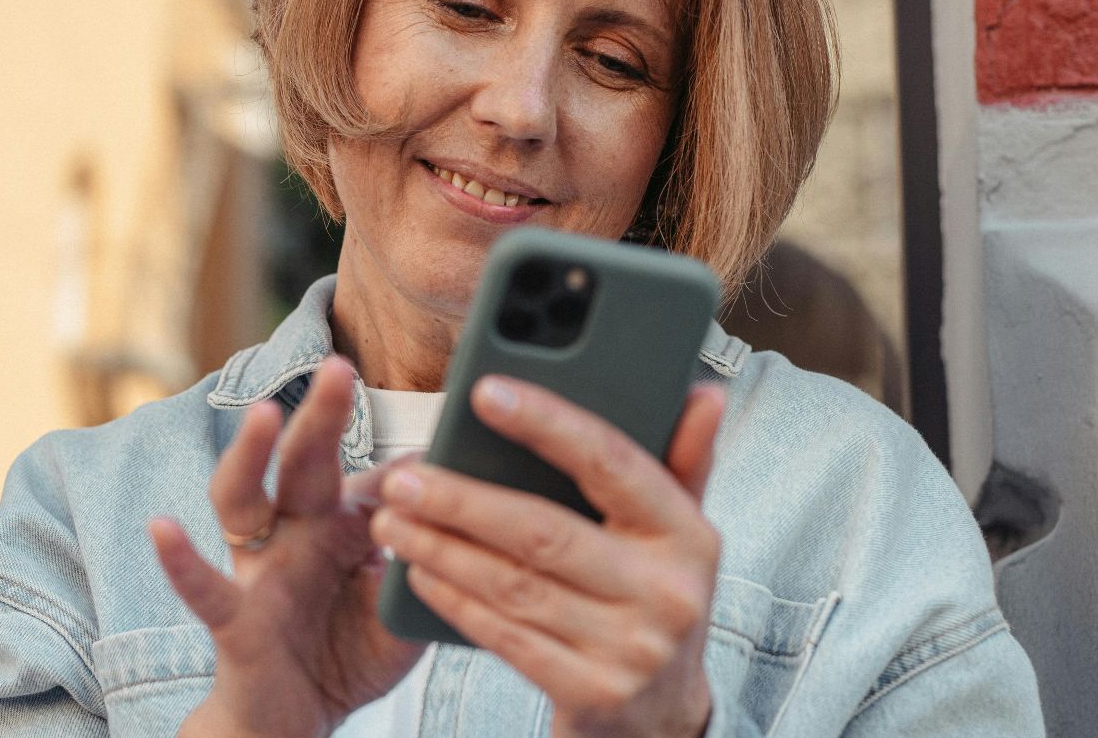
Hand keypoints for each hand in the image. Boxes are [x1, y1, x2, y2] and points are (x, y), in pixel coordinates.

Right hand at [151, 357, 424, 737]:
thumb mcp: (400, 608)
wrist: (294, 725)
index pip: (371, 478)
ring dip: (251, 455)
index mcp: (341, 528)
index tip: (449, 438)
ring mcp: (260, 571)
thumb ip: (428, 561)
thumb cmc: (348, 656)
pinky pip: (204, 586)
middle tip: (340, 366)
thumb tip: (461, 501)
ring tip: (262, 413)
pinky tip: (163, 528)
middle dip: (321, 414)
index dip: (406, 464)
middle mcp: (295, 535)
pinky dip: (181, 560)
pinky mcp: (234, 619)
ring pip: (243, 500)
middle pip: (304, 463)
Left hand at [369, 375, 724, 737]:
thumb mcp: (679, 534)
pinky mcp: (592, 693)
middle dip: (463, 500)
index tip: (485, 392)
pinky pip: (506, 637)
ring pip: (514, 585)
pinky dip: (455, 601)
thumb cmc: (654, 601)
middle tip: (404, 476)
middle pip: (544, 531)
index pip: (611, 463)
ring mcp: (630, 649)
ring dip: (443, 550)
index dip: (546, 423)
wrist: (662, 717)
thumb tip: (703, 393)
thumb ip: (684, 461)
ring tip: (394, 521)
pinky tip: (421, 574)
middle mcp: (666, 592)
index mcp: (688, 534)